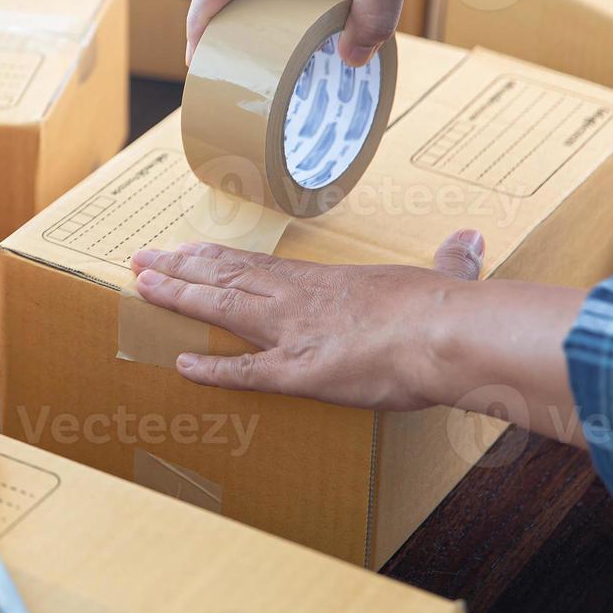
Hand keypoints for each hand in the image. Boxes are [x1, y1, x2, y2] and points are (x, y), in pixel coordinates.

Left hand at [130, 230, 485, 410]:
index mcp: (327, 282)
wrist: (446, 333)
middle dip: (180, 268)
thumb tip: (471, 240)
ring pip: (222, 307)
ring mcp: (294, 332)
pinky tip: (181, 364)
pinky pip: (245, 371)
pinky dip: (212, 369)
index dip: (216, 258)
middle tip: (141, 260)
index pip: (257, 265)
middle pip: (226, 277)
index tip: (184, 249)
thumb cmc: (447, 310)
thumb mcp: (446, 280)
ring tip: (143, 287)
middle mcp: (299, 299)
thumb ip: (451, 263)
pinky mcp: (298, 371)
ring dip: (179, 296)